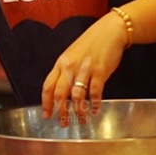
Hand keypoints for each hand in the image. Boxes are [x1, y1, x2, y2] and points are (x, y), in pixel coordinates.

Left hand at [40, 12, 126, 126]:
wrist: (109, 31)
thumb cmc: (91, 44)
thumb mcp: (72, 55)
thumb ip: (65, 71)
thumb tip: (61, 92)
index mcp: (61, 63)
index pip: (48, 86)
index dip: (46, 103)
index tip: (47, 115)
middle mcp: (70, 67)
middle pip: (60, 94)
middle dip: (60, 111)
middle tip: (63, 123)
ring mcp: (85, 69)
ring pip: (77, 96)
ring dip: (78, 111)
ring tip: (81, 119)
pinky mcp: (100, 71)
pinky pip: (95, 92)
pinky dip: (94, 104)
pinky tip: (94, 110)